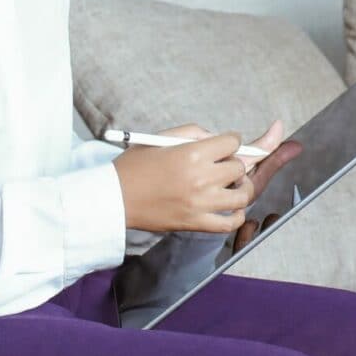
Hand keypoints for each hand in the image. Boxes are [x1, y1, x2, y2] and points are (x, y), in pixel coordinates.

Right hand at [113, 120, 295, 234]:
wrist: (113, 199)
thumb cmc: (134, 167)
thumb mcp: (160, 138)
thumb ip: (193, 133)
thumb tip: (217, 138)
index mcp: (192, 154)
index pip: (233, 143)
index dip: (230, 141)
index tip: (223, 145)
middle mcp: (201, 178)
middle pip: (240, 167)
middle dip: (233, 162)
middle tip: (221, 164)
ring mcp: (200, 203)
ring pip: (242, 195)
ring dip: (240, 188)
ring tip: (230, 185)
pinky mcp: (196, 223)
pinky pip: (230, 223)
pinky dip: (236, 216)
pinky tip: (229, 207)